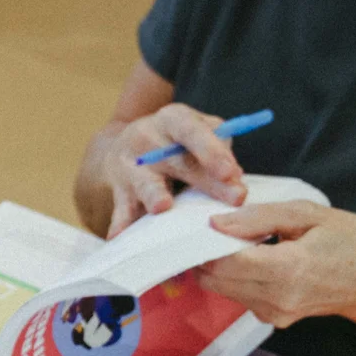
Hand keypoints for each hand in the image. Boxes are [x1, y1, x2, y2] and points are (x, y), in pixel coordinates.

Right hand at [102, 104, 247, 236]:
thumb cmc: (175, 143)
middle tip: (236, 198)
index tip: (231, 172)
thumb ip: (218, 150)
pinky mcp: (119, 192)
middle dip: (208, 182)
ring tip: (162, 206)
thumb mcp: (198, 132)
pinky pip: (121, 210)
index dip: (212, 150)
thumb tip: (235, 178)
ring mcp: (129, 166)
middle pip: (179, 162)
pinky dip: (121, 224)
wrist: (127, 147)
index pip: (192, 131)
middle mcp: (147, 138)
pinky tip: (120, 235)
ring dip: (154, 195)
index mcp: (172, 120)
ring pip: (145, 183)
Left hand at [199, 202, 355, 328]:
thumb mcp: (310, 215)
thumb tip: (217, 222)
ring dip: (221, 265)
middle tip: (221, 230)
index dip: (206, 242)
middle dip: (207, 254)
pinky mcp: (271, 318)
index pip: (223, 261)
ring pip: (221, 289)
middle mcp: (275, 298)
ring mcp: (272, 313)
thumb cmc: (352, 243)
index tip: (207, 223)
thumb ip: (260, 218)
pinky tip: (257, 259)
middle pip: (213, 279)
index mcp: (287, 270)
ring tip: (244, 242)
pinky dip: (236, 276)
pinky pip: (237, 295)